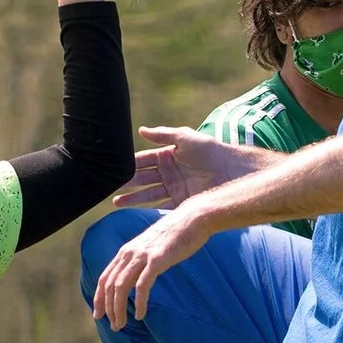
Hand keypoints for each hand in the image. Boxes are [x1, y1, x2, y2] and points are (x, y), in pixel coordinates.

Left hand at [90, 207, 209, 328]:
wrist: (193, 219)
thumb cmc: (176, 234)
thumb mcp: (152, 246)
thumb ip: (141, 259)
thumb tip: (137, 277)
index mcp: (126, 250)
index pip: (105, 277)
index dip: (99, 298)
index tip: (99, 315)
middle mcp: (130, 253)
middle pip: (110, 285)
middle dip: (108, 308)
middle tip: (114, 326)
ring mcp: (142, 256)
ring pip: (121, 287)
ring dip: (119, 309)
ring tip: (122, 324)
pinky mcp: (157, 260)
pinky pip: (142, 286)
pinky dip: (139, 303)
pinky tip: (140, 314)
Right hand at [114, 127, 271, 210]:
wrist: (231, 170)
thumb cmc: (210, 149)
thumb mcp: (185, 137)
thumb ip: (162, 135)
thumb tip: (141, 130)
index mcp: (168, 156)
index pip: (143, 160)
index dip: (129, 165)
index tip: (114, 168)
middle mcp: (169, 173)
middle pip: (143, 179)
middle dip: (127, 183)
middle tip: (110, 188)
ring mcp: (175, 188)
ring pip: (148, 194)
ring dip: (133, 198)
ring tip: (116, 203)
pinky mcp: (182, 202)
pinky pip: (162, 207)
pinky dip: (150, 210)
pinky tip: (136, 213)